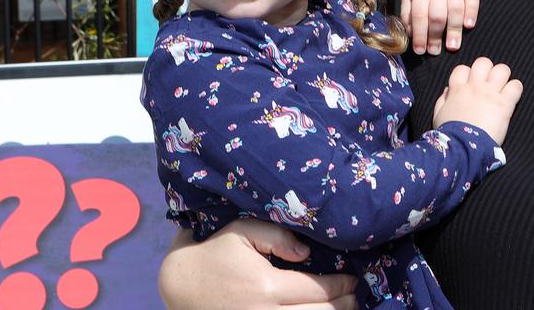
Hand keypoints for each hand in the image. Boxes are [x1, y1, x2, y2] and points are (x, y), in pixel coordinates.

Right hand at [159, 222, 358, 309]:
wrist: (179, 284)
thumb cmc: (214, 252)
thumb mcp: (242, 230)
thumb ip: (278, 235)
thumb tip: (307, 253)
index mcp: (267, 286)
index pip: (319, 290)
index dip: (342, 285)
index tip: (352, 279)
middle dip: (344, 305)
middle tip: (353, 295)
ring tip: (343, 307)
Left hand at [400, 0, 479, 54]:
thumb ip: (408, 14)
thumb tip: (411, 34)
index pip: (419, 14)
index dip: (420, 34)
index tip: (420, 50)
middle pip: (437, 14)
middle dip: (436, 35)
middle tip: (435, 51)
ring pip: (455, 8)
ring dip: (454, 29)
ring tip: (452, 46)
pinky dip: (472, 12)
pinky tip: (469, 26)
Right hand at [432, 56, 522, 144]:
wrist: (463, 147)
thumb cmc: (449, 134)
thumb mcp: (438, 115)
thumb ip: (442, 100)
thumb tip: (448, 90)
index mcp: (457, 89)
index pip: (462, 68)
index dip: (467, 75)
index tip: (470, 84)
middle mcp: (475, 87)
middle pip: (483, 62)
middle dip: (487, 70)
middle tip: (489, 83)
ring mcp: (490, 93)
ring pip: (502, 69)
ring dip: (503, 77)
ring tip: (502, 88)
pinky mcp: (504, 104)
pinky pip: (516, 86)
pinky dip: (515, 90)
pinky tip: (512, 98)